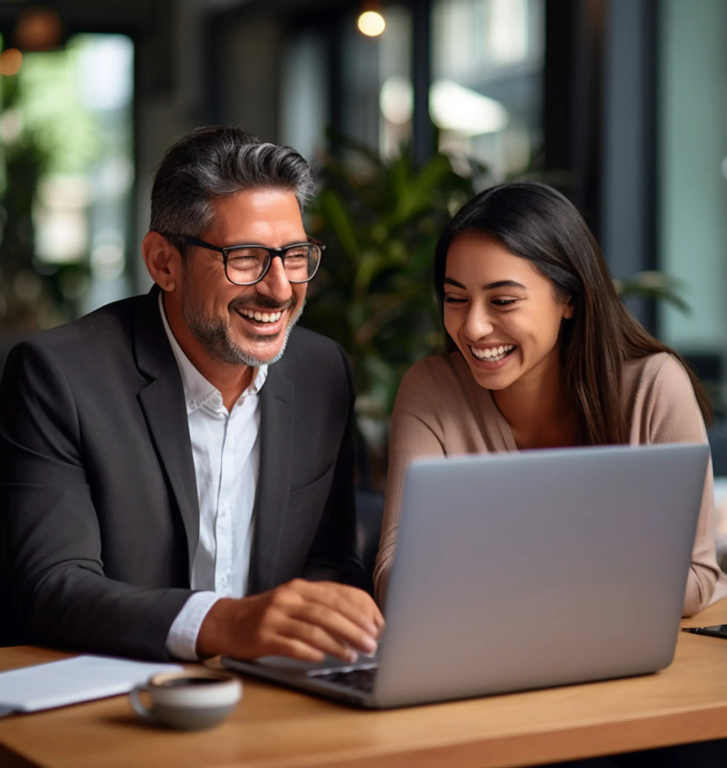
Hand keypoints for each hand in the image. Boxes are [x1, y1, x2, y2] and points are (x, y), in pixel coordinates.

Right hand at [196, 579, 384, 661]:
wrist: (227, 621)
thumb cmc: (268, 613)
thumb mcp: (295, 601)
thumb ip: (322, 606)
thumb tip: (361, 621)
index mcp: (300, 587)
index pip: (338, 594)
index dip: (360, 610)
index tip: (377, 625)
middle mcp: (289, 598)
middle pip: (328, 612)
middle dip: (354, 628)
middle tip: (372, 644)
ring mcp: (275, 617)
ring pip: (312, 629)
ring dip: (336, 644)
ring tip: (352, 655)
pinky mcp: (263, 637)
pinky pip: (290, 645)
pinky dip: (308, 652)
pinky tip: (321, 659)